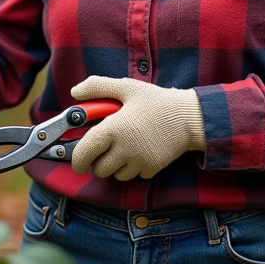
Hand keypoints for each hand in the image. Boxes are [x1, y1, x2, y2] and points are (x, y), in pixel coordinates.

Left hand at [70, 77, 204, 180]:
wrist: (189, 117)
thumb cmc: (157, 101)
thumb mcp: (127, 87)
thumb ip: (98, 87)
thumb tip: (75, 92)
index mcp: (114, 129)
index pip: (84, 153)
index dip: (77, 160)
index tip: (78, 160)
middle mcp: (124, 149)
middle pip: (99, 169)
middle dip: (98, 161)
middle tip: (106, 147)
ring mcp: (139, 162)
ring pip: (116, 175)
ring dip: (116, 166)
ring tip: (126, 147)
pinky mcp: (151, 169)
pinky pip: (134, 176)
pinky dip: (133, 168)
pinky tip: (140, 151)